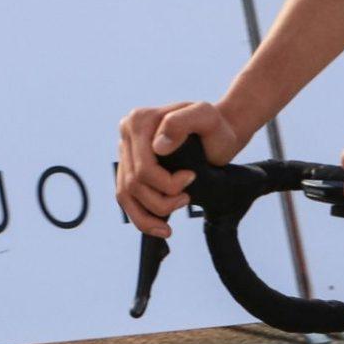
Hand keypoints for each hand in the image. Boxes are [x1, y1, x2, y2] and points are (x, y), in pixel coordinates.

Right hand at [116, 101, 251, 236]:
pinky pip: (126, 199)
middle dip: (161, 200)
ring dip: (151, 214)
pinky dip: (141, 218)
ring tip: (178, 207)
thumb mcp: (206, 116)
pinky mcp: (129, 168)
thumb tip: (157, 147)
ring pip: (125, 195)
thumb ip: (181, 122)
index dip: (166, 183)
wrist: (218, 132)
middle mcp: (126, 134)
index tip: (191, 178)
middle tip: (186, 198)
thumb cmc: (215, 126)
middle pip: (133, 184)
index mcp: (138, 120)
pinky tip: (160, 227)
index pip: (142, 168)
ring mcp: (126, 152)